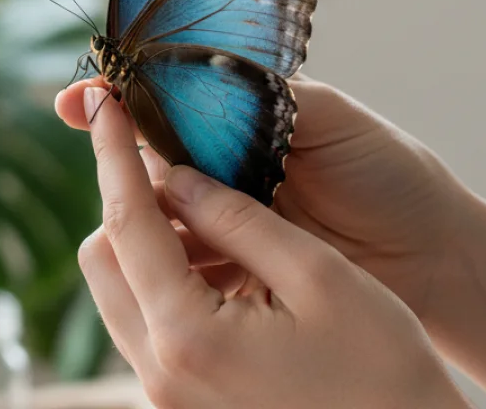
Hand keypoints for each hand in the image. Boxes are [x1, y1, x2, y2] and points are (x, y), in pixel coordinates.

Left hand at [76, 86, 468, 407]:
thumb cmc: (382, 371)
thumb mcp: (317, 274)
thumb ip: (239, 217)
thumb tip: (178, 176)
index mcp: (187, 334)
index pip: (126, 221)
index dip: (112, 154)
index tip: (103, 105)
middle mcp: (160, 371)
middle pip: (103, 258)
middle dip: (128, 202)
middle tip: (178, 167)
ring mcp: (167, 393)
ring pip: (120, 291)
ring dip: (149, 243)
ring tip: (214, 219)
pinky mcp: (183, 402)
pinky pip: (148, 324)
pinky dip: (167, 282)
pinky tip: (224, 267)